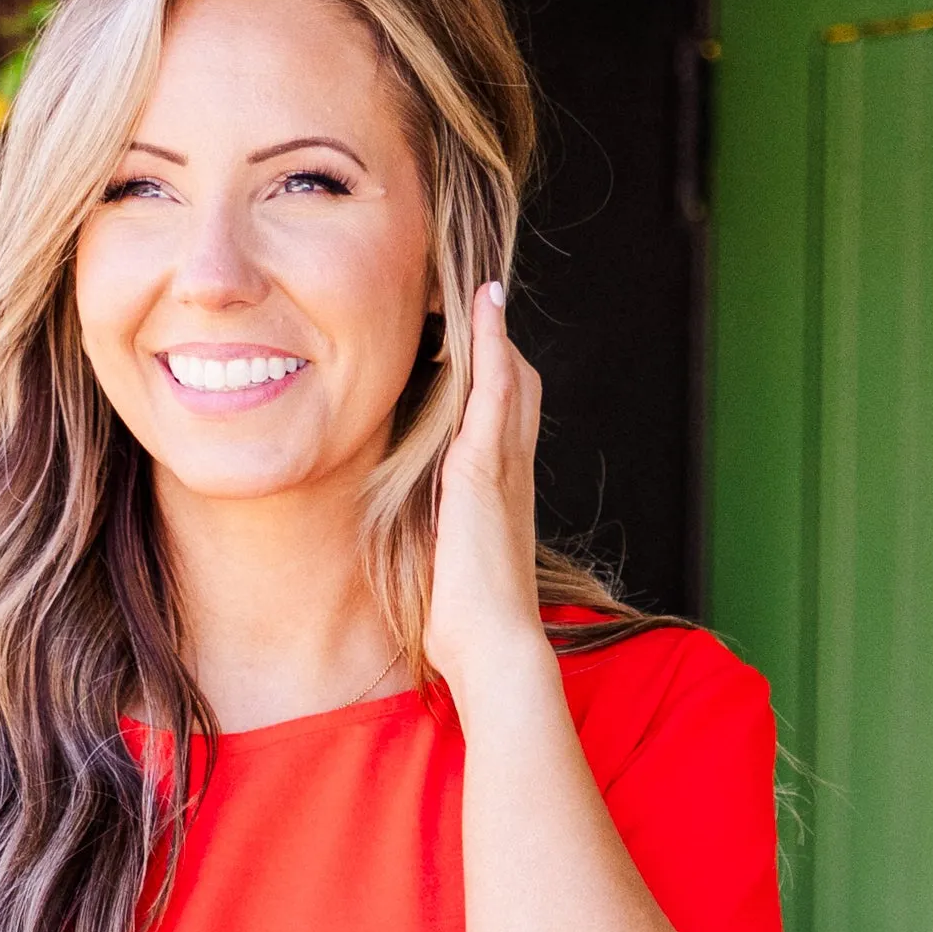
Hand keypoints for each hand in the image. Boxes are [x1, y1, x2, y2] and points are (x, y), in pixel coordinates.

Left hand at [424, 280, 552, 717]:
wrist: (495, 647)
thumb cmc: (466, 623)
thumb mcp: (444, 567)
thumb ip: (435, 537)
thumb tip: (416, 536)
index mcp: (500, 494)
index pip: (504, 418)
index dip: (494, 379)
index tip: (469, 348)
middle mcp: (511, 471)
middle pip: (515, 386)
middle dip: (496, 346)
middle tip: (472, 301)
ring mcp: (504, 465)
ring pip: (509, 377)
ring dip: (492, 330)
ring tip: (476, 284)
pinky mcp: (485, 467)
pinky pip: (494, 389)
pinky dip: (491, 344)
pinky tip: (484, 304)